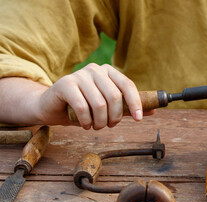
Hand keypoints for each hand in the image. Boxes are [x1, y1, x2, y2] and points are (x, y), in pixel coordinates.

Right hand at [38, 63, 153, 129]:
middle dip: (115, 117)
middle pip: (115, 96)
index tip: (138, 119)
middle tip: (109, 126)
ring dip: (100, 122)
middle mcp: (95, 70)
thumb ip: (128, 107)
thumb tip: (153, 110)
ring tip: (96, 126)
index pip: (127, 85)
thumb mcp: (108, 107)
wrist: (53, 107)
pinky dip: (86, 121)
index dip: (136, 103)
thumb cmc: (84, 107)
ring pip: (99, 104)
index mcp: (108, 72)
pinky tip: (85, 124)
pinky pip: (83, 107)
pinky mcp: (65, 84)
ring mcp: (79, 75)